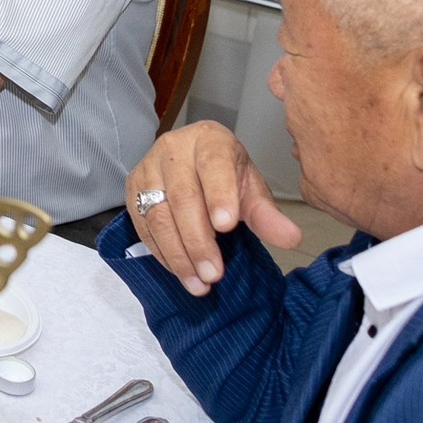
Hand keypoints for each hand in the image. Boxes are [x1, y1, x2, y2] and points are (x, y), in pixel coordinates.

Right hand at [123, 120, 300, 295]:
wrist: (192, 164)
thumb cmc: (226, 177)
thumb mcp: (251, 189)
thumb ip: (267, 214)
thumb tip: (290, 238)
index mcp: (209, 140)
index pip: (213, 165)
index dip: (219, 195)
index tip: (227, 227)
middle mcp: (173, 148)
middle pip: (182, 196)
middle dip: (198, 240)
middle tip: (213, 274)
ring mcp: (148, 167)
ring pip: (157, 214)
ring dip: (177, 254)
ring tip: (198, 282)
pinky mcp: (132, 189)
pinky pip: (142, 225)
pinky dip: (161, 253)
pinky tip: (180, 271)